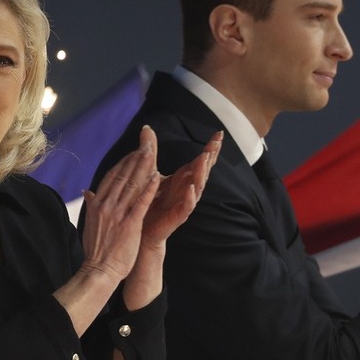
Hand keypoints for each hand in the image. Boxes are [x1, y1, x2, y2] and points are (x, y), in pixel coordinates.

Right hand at [79, 126, 159, 281]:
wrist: (98, 270)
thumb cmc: (96, 249)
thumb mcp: (90, 222)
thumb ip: (92, 204)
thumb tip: (87, 191)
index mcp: (97, 203)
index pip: (111, 176)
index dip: (124, 162)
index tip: (134, 151)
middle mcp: (106, 205)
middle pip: (122, 176)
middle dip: (135, 159)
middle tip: (146, 144)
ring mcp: (118, 214)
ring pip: (131, 185)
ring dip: (143, 167)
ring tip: (152, 152)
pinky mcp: (130, 224)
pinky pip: (140, 202)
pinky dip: (148, 188)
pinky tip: (156, 177)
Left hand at [140, 129, 221, 246]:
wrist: (141, 230)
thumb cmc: (149, 202)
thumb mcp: (149, 172)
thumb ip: (151, 151)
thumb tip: (147, 128)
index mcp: (182, 179)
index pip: (199, 160)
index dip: (210, 148)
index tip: (218, 134)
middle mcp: (187, 189)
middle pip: (203, 171)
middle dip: (210, 156)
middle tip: (215, 143)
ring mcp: (184, 203)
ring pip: (198, 187)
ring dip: (201, 173)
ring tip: (204, 159)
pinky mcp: (177, 217)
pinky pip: (186, 207)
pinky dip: (190, 198)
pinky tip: (191, 189)